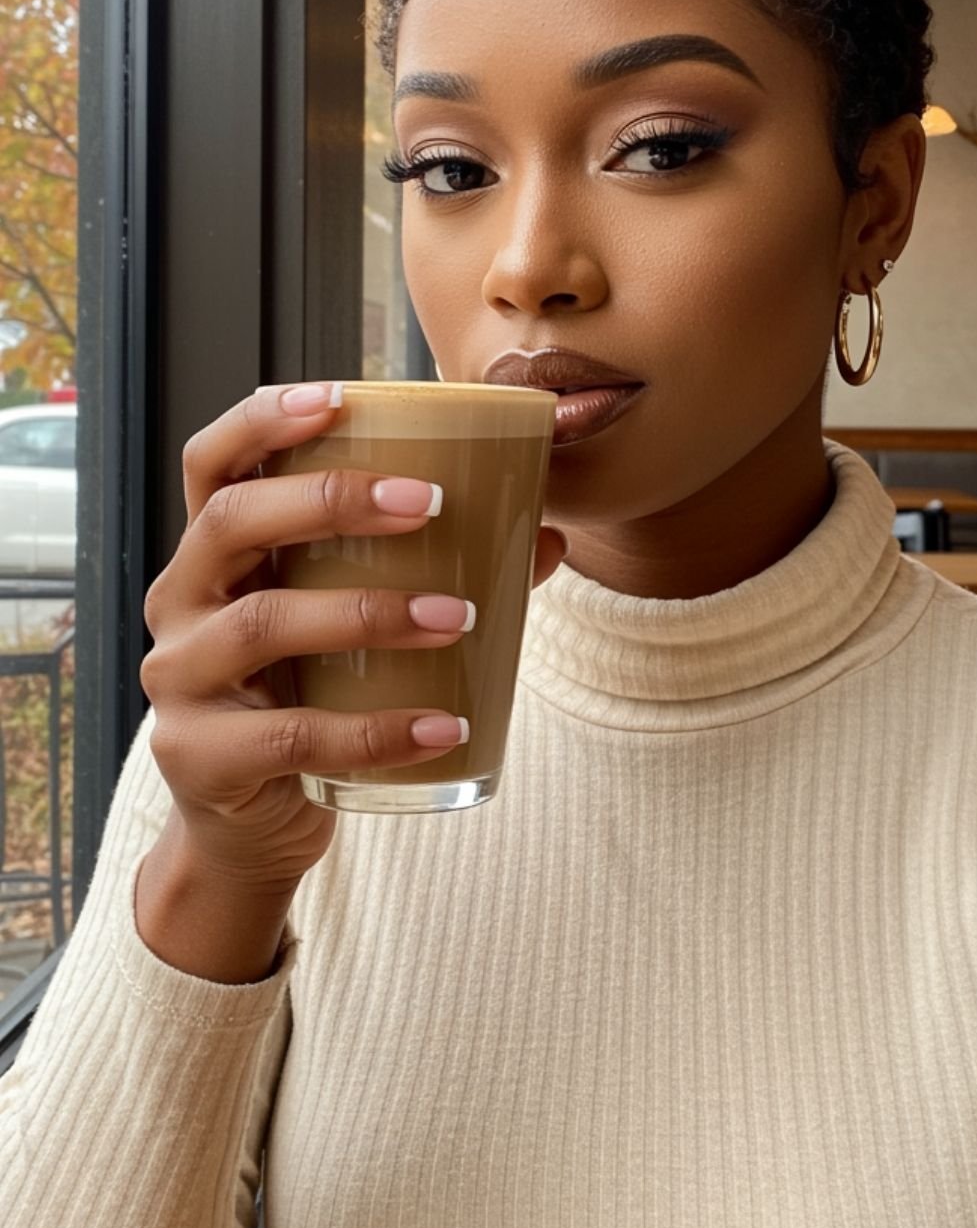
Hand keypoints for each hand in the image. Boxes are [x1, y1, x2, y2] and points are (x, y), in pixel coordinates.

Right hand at [136, 383, 566, 970]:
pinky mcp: (200, 757)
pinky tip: (448, 724)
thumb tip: (547, 537)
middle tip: (427, 502)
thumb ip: (429, 576)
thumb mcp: (354, 632)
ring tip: (456, 617)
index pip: (213, 463)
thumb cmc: (310, 702)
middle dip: (330, 501)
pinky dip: (380, 730)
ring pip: (262, 626)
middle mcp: (180, 604)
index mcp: (214, 556)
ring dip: (369, 613)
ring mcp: (179, 681)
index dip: (263, 421)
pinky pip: (293, 735)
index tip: (340, 397)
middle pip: (231, 523)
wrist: (255, 830)